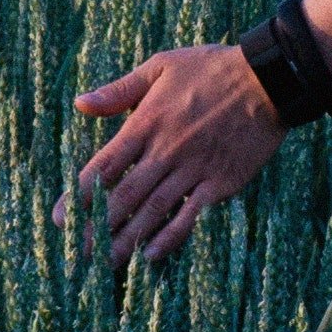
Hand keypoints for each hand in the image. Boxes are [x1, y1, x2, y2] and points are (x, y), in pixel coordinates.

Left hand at [65, 45, 286, 262]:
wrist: (269, 80)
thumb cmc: (212, 68)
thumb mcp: (161, 66)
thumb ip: (119, 90)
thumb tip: (80, 104)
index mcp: (147, 123)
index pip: (105, 166)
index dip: (81, 195)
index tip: (61, 219)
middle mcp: (166, 150)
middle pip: (124, 196)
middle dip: (97, 227)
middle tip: (77, 253)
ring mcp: (195, 168)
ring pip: (154, 211)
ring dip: (128, 240)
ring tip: (107, 264)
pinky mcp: (221, 182)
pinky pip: (190, 215)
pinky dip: (170, 237)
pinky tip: (151, 255)